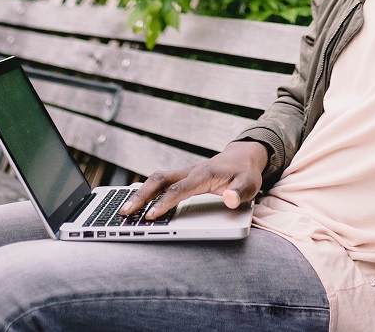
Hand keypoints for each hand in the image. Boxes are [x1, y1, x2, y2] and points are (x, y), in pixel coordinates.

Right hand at [119, 140, 268, 219]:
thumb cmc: (245, 173)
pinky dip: (146, 191)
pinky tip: (136, 203)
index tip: (151, 216)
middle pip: (159, 180)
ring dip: (139, 193)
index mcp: (204, 174)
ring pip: (156, 179)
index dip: (165, 202)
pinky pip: (160, 183)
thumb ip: (240, 193)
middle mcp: (190, 171)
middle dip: (141, 196)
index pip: (180, 189)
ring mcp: (184, 173)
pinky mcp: (182, 177)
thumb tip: (229, 199)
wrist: (243, 157)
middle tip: (125, 213)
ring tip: (125, 211)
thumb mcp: (250, 185)